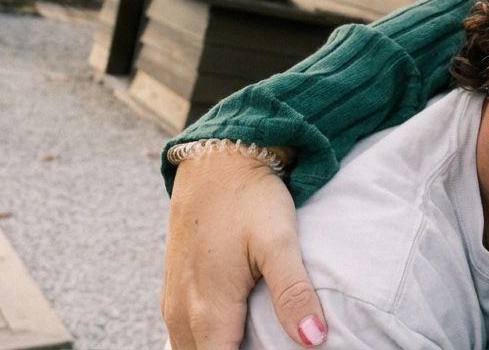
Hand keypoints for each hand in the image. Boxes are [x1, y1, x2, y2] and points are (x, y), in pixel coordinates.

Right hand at [162, 149, 325, 348]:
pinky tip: (232, 336)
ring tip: (255, 342)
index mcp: (210, 309)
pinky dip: (206, 342)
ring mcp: (174, 301)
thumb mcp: (279, 242)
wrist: (217, 159)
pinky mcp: (174, 289)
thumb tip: (314, 339)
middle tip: (269, 343)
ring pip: (189, 349)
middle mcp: (184, 312)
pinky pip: (184, 334)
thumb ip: (293, 293)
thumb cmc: (250, 198)